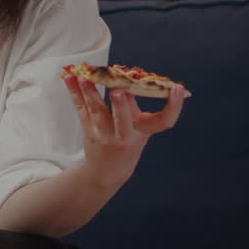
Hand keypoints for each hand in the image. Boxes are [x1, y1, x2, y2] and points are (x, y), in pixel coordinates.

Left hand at [64, 76, 184, 187]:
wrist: (107, 172)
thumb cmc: (128, 143)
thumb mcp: (140, 128)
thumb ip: (135, 104)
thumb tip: (126, 76)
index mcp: (144, 132)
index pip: (164, 121)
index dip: (174, 106)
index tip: (178, 88)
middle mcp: (126, 136)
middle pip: (124, 121)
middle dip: (121, 105)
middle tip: (119, 91)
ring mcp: (105, 135)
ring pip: (97, 112)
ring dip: (90, 93)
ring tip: (84, 78)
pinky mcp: (89, 131)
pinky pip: (81, 109)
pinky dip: (74, 92)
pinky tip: (70, 78)